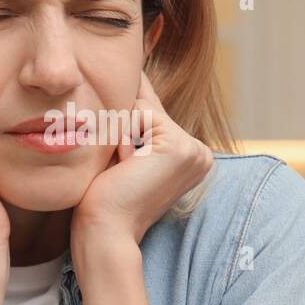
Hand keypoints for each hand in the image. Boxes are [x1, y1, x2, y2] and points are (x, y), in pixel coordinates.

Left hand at [72, 70, 213, 246]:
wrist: (106, 231)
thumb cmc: (105, 198)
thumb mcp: (124, 152)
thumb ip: (134, 119)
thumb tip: (130, 73)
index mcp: (191, 156)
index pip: (151, 114)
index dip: (125, 127)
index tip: (124, 162)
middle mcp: (199, 152)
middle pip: (145, 107)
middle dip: (121, 131)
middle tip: (122, 171)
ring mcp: (194, 149)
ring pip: (139, 108)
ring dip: (119, 136)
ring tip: (123, 170)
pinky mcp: (179, 146)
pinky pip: (137, 113)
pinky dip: (121, 138)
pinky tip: (126, 167)